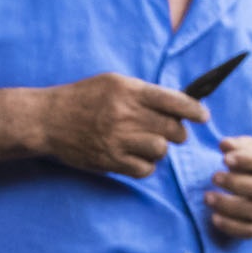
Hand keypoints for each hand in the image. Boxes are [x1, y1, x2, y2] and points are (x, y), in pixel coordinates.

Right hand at [38, 73, 208, 178]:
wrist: (48, 119)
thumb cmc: (83, 98)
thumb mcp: (113, 83)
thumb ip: (143, 92)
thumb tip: (178, 104)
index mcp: (129, 91)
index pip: (174, 101)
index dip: (194, 110)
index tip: (203, 116)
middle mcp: (126, 115)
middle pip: (173, 129)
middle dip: (177, 132)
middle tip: (170, 131)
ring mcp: (118, 140)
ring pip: (161, 150)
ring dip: (159, 148)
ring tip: (147, 143)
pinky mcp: (110, 161)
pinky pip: (145, 169)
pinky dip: (146, 165)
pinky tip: (137, 157)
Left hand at [205, 137, 251, 239]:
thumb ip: (240, 145)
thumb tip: (224, 145)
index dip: (247, 160)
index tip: (225, 158)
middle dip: (237, 184)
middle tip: (214, 177)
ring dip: (229, 206)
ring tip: (208, 197)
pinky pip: (250, 231)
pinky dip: (231, 227)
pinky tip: (214, 218)